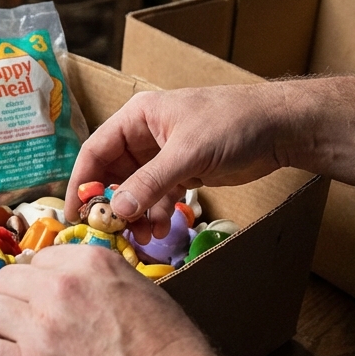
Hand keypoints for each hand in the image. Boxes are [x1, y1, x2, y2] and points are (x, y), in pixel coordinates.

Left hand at [0, 244, 225, 355]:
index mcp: (91, 263)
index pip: (39, 259)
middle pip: (5, 279)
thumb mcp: (143, 294)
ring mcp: (40, 326)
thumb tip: (73, 285)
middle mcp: (60, 286)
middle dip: (12, 303)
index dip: (39, 285)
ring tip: (9, 347)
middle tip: (25, 328)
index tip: (43, 304)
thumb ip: (102, 283)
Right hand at [65, 85, 293, 239]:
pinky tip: (160, 230)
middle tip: (108, 233)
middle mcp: (144, 136)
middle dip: (110, 205)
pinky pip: (157, 198)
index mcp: (137, 118)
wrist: (280, 127)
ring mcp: (163, 156)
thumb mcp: (188, 153)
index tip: (74, 213)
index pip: (95, 151)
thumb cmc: (232, 124)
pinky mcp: (182, 173)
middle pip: (112, 174)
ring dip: (135, 215)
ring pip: (135, 191)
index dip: (81, 182)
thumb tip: (118, 210)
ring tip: (141, 237)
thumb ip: (150, 182)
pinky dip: (156, 215)